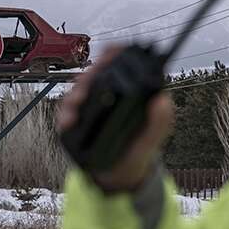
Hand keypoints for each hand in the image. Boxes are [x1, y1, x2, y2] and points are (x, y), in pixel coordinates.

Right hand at [56, 46, 175, 191]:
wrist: (121, 174)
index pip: (122, 62)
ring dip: (75, 93)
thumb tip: (162, 101)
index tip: (109, 55)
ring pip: (79, 88)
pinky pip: (68, 109)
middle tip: (87, 86)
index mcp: (131, 91)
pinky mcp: (79, 117)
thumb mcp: (154, 137)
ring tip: (77, 104)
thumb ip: (161, 121)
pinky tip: (69, 120)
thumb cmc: (139, 149)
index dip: (115, 54)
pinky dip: (66, 113)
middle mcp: (110, 93)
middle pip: (97, 72)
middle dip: (90, 75)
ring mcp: (93, 104)